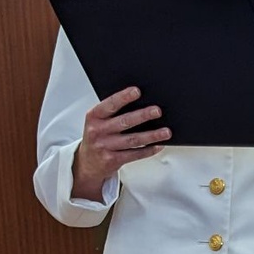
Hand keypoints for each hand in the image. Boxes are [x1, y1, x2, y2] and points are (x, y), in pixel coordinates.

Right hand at [72, 86, 170, 201]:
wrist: (87, 162)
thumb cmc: (98, 136)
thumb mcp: (99, 121)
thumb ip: (113, 112)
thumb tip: (141, 103)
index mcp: (94, 117)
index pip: (110, 105)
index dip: (123, 97)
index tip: (137, 91)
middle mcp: (98, 131)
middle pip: (124, 122)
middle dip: (142, 116)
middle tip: (157, 111)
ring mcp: (105, 147)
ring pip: (133, 139)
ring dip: (152, 135)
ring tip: (166, 132)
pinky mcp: (112, 160)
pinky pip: (134, 154)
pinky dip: (149, 150)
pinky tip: (159, 145)